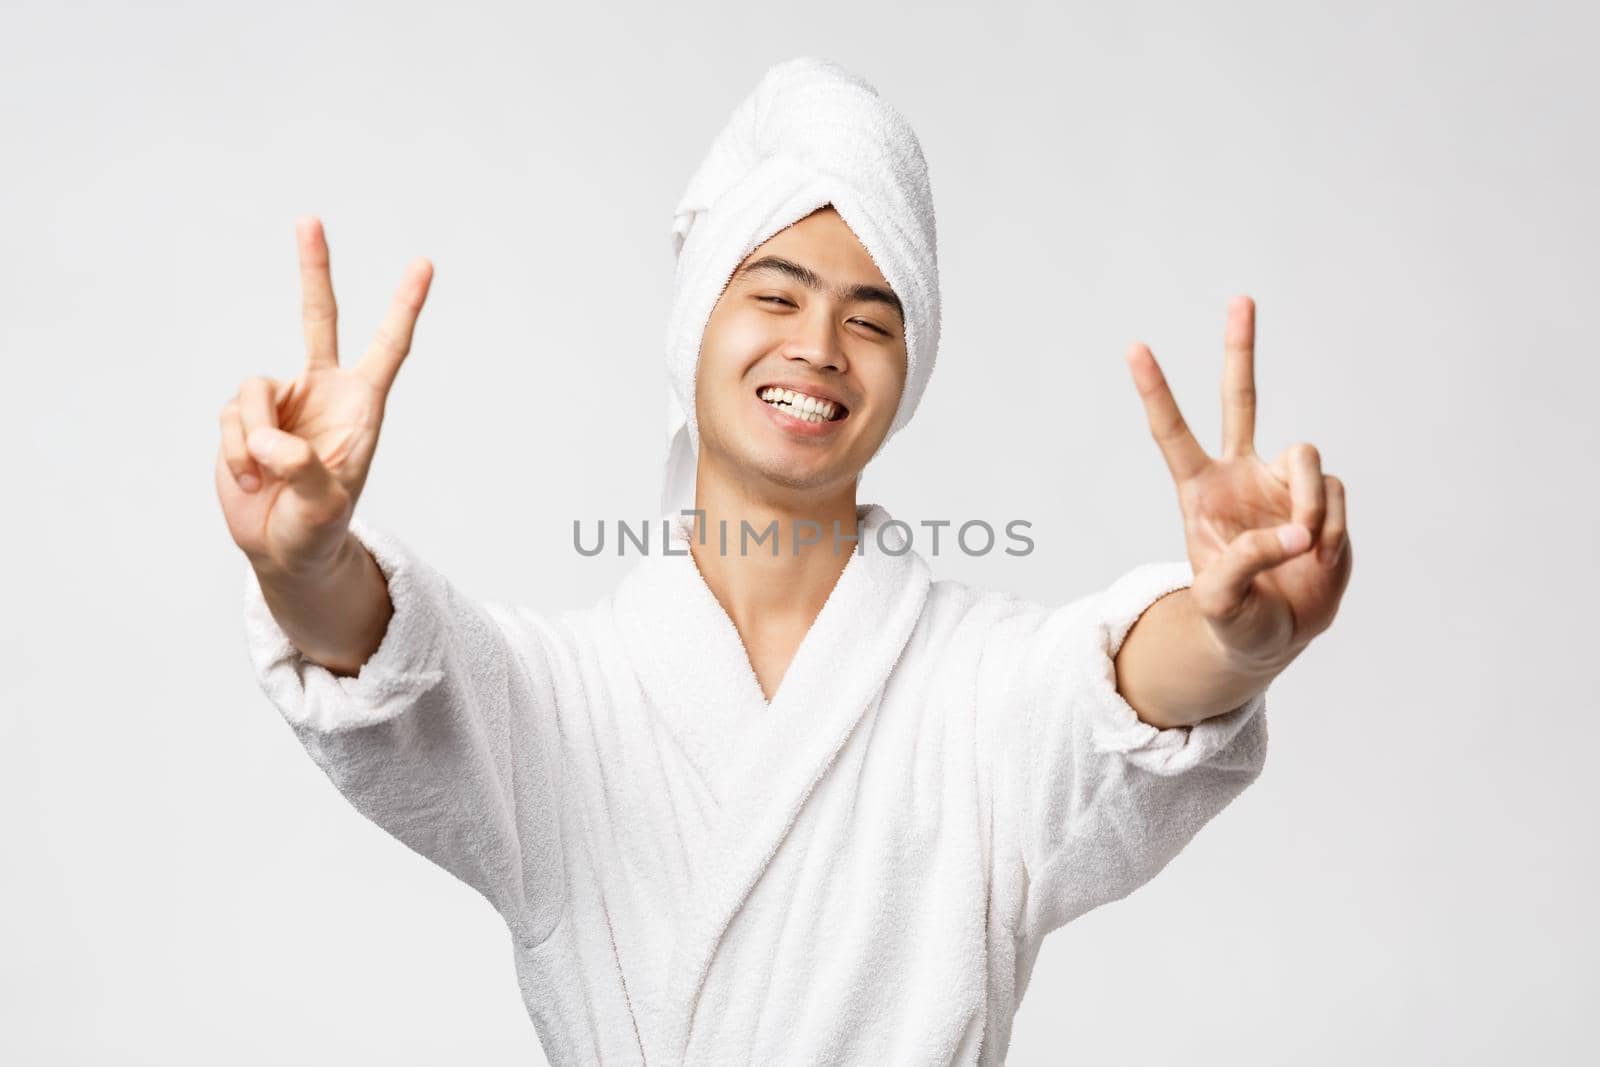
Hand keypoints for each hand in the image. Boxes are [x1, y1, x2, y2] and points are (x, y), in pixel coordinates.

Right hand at [215, 217, 432, 578]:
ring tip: (268, 477)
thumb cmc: (319, 528)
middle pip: (318, 318)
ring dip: (253, 439)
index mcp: (361, 406)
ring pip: (253, 390)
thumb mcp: (325, 509)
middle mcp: (322, 392)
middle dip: (314, 269)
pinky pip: (229, 418)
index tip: (424, 264)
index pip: (387, 348)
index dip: (404, 307)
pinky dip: (235, 453)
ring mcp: (281, 401)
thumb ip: (306, 471)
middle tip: (309, 220)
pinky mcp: (243, 417)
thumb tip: (274, 442)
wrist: (285, 549)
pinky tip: (250, 480)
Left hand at [1124, 296, 1351, 675]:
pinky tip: (1318, 555)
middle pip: (1239, 398)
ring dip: (1308, 502)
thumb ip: (1246, 562)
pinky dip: (1331, 529)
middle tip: (1241, 299)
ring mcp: (1283, 481)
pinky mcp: (1322, 497)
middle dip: (1240, 349)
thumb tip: (1295, 531)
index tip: (1134, 347)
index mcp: (1199, 490)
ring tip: (1303, 547)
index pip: (1172, 433)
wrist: (1277, 634)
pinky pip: (1334, 496)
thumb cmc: (1235, 618)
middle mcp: (1240, 473)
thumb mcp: (1220, 602)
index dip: (1156, 391)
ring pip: (1305, 455)